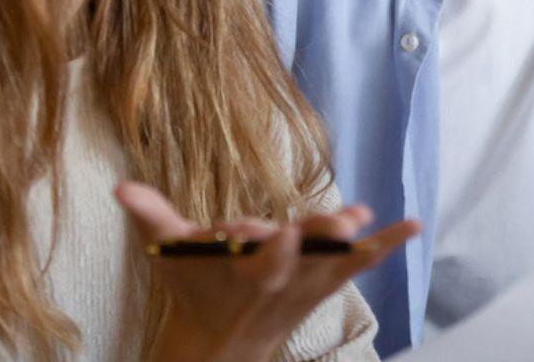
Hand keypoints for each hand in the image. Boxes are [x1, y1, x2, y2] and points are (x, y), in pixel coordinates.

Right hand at [115, 181, 419, 361]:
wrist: (223, 346)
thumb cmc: (196, 291)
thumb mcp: (171, 256)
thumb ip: (152, 216)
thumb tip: (120, 187)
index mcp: (244, 272)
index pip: (258, 258)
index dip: (268, 245)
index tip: (274, 231)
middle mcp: (281, 279)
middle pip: (303, 257)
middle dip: (319, 239)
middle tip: (342, 221)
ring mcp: (307, 282)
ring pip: (337, 260)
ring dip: (359, 241)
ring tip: (374, 219)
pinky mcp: (325, 282)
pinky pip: (360, 263)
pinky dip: (385, 245)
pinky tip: (413, 226)